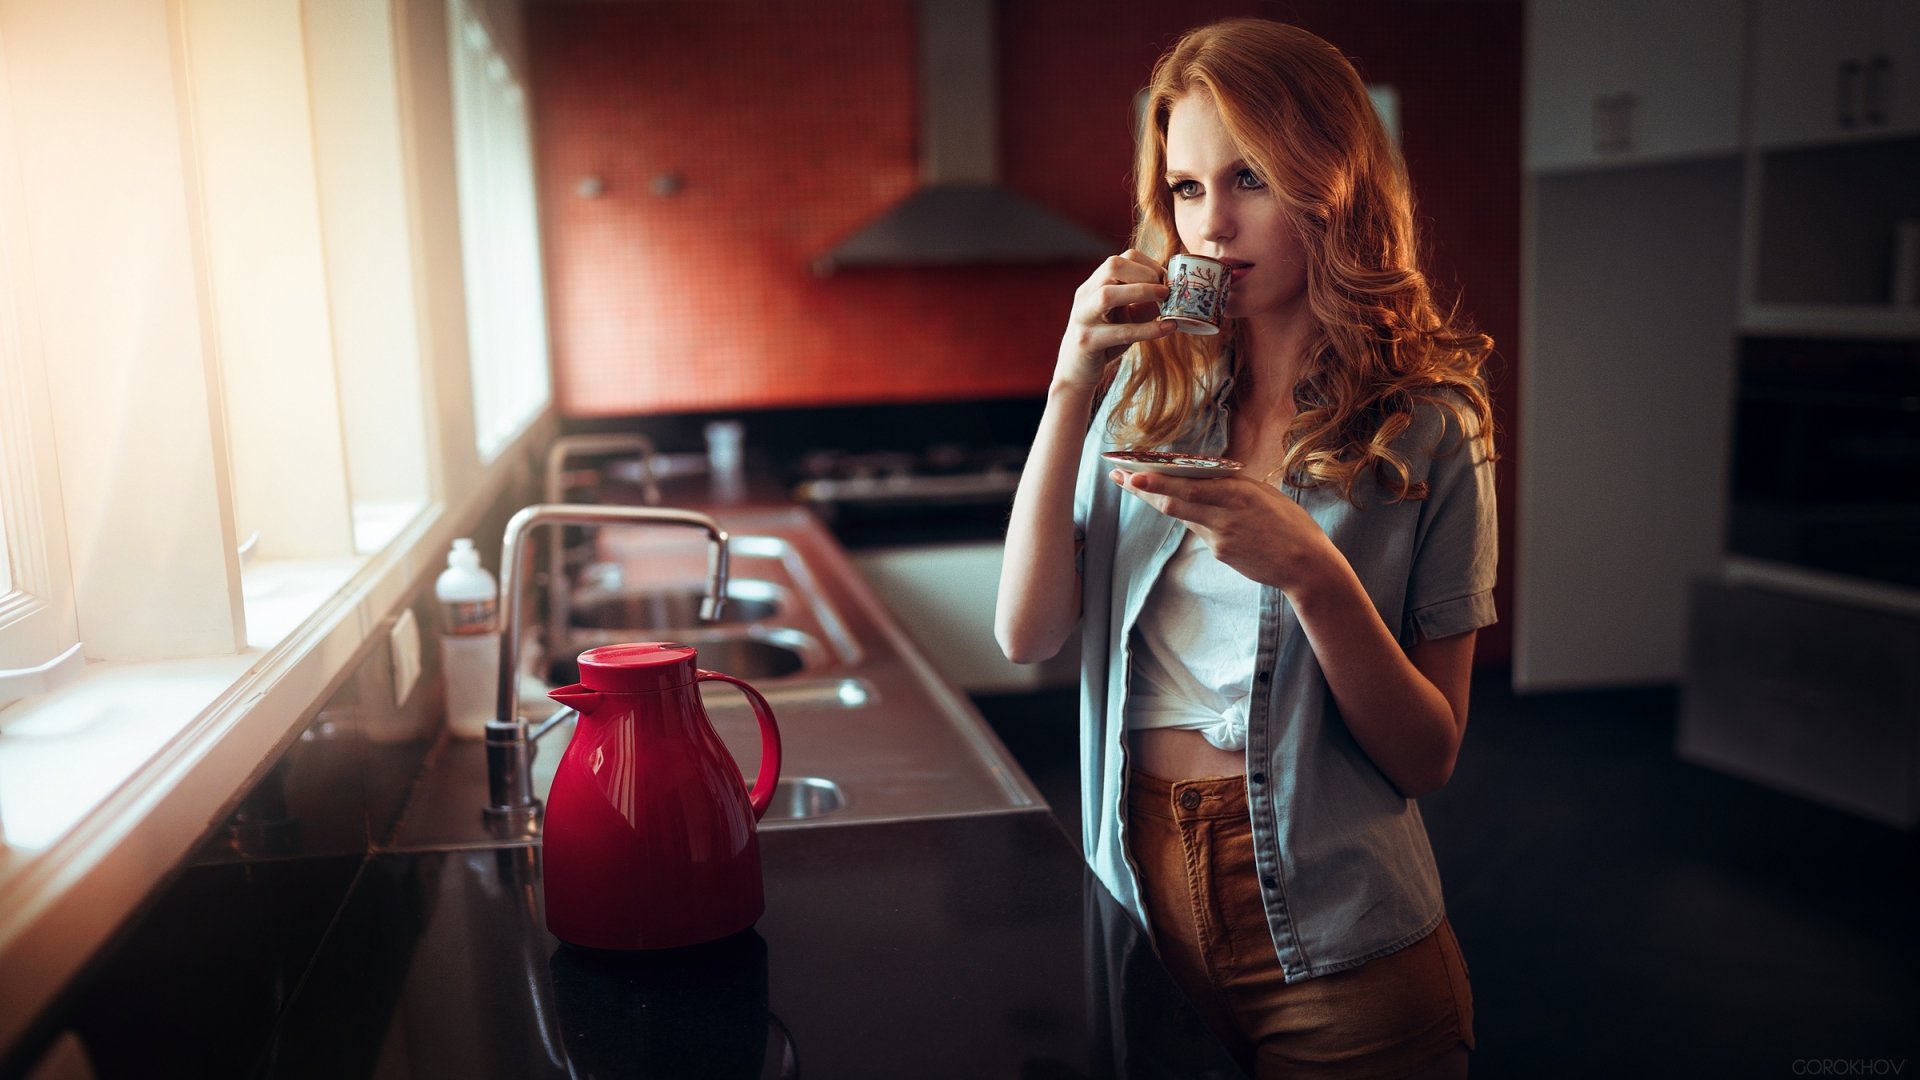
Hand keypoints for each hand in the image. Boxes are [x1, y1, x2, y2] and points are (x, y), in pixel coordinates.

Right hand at [1055, 250, 1176, 389]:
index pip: (1119, 260)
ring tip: (1166, 298)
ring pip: (1107, 295)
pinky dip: (1148, 329)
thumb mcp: (1125, 319)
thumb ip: (1144, 305)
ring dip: (1142, 292)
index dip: (1147, 265)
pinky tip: (1169, 328)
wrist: (1074, 375)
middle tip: (1167, 289)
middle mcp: (1084, 297)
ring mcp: (1083, 319)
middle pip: (1112, 267)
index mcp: (1092, 286)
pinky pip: (1120, 332)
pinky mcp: (1087, 343)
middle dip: (1144, 274)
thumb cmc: (1104, 344)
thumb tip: (1174, 294)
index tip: (1167, 280)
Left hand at [1110, 469, 1334, 592]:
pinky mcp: (1222, 552)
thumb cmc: (1290, 524)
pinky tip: (1187, 510)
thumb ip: (1233, 488)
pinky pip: (1200, 531)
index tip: (1134, 468)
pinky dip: (1192, 518)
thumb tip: (1206, 479)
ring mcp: (1221, 535)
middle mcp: (1225, 512)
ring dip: (1155, 501)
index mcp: (1238, 491)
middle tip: (1117, 476)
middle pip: (1173, 501)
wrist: (1306, 565)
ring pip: (1181, 515)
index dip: (1158, 478)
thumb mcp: (1263, 495)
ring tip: (1131, 487)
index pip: (1188, 483)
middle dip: (1142, 488)